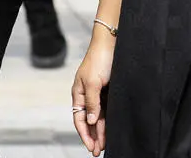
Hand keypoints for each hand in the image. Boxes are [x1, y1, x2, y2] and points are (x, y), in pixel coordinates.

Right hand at [72, 34, 114, 154]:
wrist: (112, 43)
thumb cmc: (100, 60)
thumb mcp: (93, 82)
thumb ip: (91, 103)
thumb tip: (89, 121)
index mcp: (78, 93)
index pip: (79, 119)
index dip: (84, 135)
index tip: (91, 148)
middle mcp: (87, 96)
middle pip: (88, 121)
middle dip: (93, 137)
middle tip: (98, 152)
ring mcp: (98, 94)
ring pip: (98, 118)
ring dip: (101, 132)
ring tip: (105, 145)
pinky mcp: (109, 91)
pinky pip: (107, 110)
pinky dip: (108, 121)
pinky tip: (111, 130)